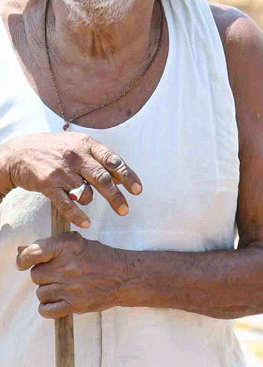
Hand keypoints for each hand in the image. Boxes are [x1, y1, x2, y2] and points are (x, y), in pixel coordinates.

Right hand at [0, 132, 141, 227]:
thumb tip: (122, 175)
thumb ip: (98, 157)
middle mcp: (76, 156)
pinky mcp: (48, 184)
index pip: (112, 160)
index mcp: (87, 144)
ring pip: (85, 192)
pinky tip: (86, 222)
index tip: (138, 190)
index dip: (127, 175)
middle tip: (125, 210)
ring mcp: (62, 170)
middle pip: (102, 178)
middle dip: (116, 196)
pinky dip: (77, 215)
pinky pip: (66, 203)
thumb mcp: (77, 144)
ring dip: (91, 201)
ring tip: (91, 204)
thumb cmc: (55, 149)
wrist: (20, 153)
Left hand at [16, 233, 127, 317]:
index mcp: (68, 246)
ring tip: (63, 286)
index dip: (24, 258)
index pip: (34, 253)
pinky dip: (48, 307)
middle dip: (43, 275)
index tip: (23, 262)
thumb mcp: (76, 243)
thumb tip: (20, 251)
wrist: (123, 276)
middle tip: (57, 273)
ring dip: (48, 291)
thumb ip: (48, 246)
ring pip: (41, 293)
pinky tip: (58, 300)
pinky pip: (46, 310)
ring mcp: (70, 286)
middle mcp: (67, 265)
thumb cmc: (100, 258)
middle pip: (36, 275)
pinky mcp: (74, 304)